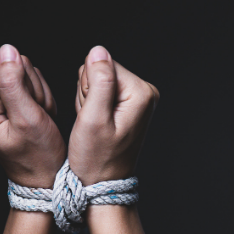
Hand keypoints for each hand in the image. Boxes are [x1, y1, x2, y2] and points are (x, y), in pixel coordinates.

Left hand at [0, 44, 65, 187]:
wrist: (45, 175)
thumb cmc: (38, 155)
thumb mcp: (28, 118)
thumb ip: (14, 84)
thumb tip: (7, 50)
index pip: (7, 69)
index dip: (29, 89)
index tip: (33, 114)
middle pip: (15, 69)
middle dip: (34, 92)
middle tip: (37, 118)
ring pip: (25, 74)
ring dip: (39, 96)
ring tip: (38, 120)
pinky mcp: (5, 102)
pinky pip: (29, 82)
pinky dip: (40, 99)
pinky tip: (39, 117)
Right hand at [68, 46, 158, 184]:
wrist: (103, 183)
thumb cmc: (97, 158)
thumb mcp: (93, 119)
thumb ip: (98, 82)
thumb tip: (98, 50)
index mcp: (141, 93)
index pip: (103, 63)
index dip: (87, 86)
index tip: (92, 112)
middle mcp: (146, 92)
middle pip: (103, 69)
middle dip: (89, 93)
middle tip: (93, 121)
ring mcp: (139, 98)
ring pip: (99, 79)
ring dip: (90, 100)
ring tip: (95, 124)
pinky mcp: (130, 104)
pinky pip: (103, 90)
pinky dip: (94, 105)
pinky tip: (98, 123)